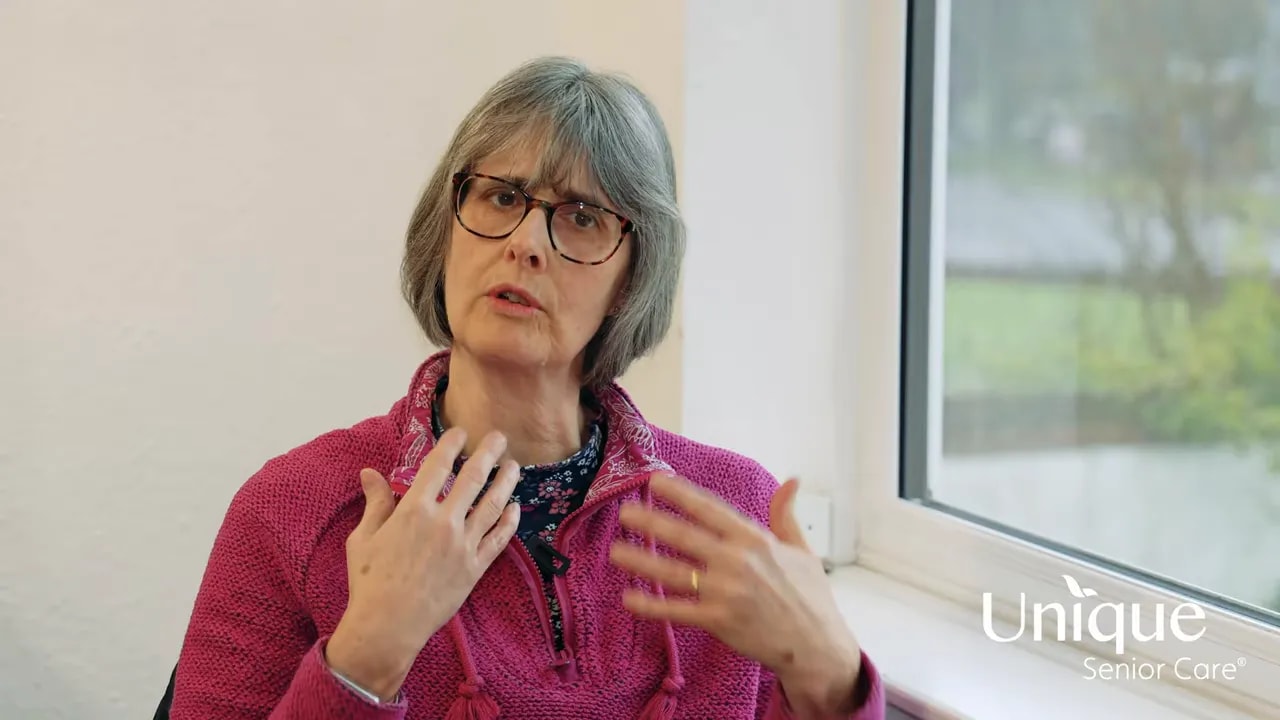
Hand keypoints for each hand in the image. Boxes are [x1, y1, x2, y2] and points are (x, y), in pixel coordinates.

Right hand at [325, 428, 520, 700]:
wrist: (388, 626)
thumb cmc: (370, 581)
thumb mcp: (364, 538)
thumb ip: (375, 502)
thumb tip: (369, 472)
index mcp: (414, 510)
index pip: (438, 465)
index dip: (452, 444)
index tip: (461, 432)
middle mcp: (444, 522)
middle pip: (473, 478)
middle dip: (489, 453)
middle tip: (500, 437)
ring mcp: (463, 545)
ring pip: (493, 505)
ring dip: (506, 482)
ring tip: (514, 466)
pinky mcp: (475, 567)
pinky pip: (498, 539)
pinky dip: (509, 521)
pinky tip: (516, 508)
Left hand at [609, 473, 861, 717]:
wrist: (816, 645)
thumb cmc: (810, 596)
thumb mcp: (802, 549)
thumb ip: (786, 515)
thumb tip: (792, 480)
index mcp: (754, 539)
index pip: (710, 510)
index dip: (681, 494)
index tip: (655, 482)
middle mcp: (737, 561)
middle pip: (685, 537)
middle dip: (651, 523)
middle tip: (624, 512)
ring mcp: (725, 592)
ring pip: (674, 572)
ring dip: (641, 561)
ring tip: (616, 551)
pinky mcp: (718, 620)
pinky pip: (677, 610)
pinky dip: (652, 605)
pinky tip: (630, 598)